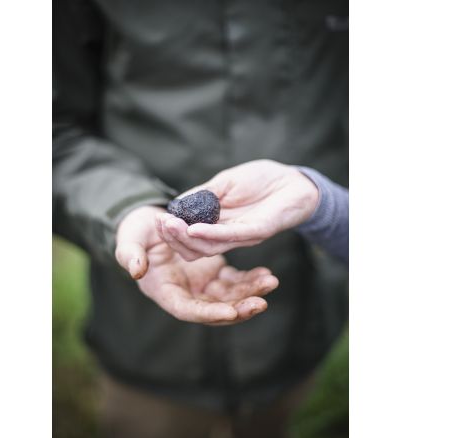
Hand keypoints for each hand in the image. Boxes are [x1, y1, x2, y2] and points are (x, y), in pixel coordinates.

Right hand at [115, 205, 278, 324]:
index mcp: (164, 291)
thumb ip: (130, 254)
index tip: (231, 312)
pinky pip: (235, 281)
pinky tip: (266, 275)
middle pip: (214, 309)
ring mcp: (201, 285)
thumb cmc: (135, 231)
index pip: (188, 310)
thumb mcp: (129, 239)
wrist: (150, 222)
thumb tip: (136, 271)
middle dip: (239, 309)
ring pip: (230, 297)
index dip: (209, 313)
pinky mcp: (214, 273)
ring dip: (250, 294)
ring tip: (270, 283)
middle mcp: (186, 294)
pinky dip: (250, 279)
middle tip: (261, 303)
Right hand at [156, 160, 318, 260]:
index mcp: (216, 225)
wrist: (293, 179)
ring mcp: (242, 236)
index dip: (171, 231)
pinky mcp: (258, 231)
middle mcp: (226, 235)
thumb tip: (175, 206)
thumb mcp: (222, 184)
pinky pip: (230, 237)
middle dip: (174, 238)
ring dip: (187, 238)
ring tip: (170, 227)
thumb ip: (201, 196)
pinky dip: (210, 234)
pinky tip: (194, 230)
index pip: (188, 237)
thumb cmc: (259, 180)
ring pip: (209, 246)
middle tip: (160, 226)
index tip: (155, 220)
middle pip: (195, 248)